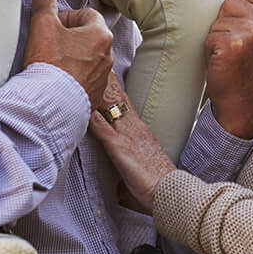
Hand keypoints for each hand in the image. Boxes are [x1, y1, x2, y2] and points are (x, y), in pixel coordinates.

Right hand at [24, 0, 113, 108]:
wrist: (50, 105)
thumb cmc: (49, 63)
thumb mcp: (43, 26)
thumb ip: (45, 4)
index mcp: (100, 34)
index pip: (88, 14)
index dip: (68, 16)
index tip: (54, 25)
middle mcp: (107, 55)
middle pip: (89, 36)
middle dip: (70, 37)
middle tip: (51, 43)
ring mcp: (103, 76)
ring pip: (88, 58)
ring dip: (74, 57)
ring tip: (53, 64)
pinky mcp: (95, 95)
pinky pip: (86, 79)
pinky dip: (75, 77)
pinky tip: (58, 81)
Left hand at [88, 73, 175, 212]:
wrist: (170, 191)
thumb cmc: (157, 186)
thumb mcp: (143, 172)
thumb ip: (128, 173)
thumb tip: (119, 187)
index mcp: (141, 132)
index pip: (126, 105)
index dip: (116, 89)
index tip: (109, 74)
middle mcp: (134, 128)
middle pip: (118, 98)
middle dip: (107, 80)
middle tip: (98, 61)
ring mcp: (127, 135)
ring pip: (110, 105)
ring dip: (99, 89)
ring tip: (88, 72)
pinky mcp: (119, 147)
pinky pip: (101, 127)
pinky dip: (91, 115)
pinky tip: (82, 105)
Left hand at [202, 0, 252, 138]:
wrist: (243, 105)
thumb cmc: (245, 69)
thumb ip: (250, 11)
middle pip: (230, 2)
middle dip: (222, 21)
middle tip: (232, 46)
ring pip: (218, 18)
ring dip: (215, 34)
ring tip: (228, 54)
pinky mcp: (235, 45)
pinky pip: (210, 33)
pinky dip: (209, 46)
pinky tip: (221, 61)